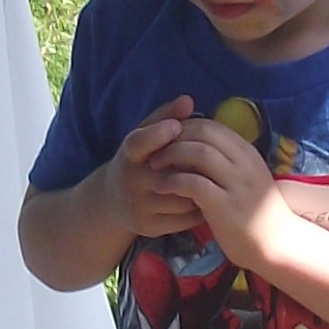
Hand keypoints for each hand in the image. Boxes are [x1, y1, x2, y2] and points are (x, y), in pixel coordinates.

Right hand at [105, 99, 205, 234]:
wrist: (114, 201)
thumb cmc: (140, 160)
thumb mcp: (145, 135)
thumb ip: (165, 117)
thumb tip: (188, 100)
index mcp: (129, 155)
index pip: (138, 143)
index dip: (157, 134)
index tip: (176, 126)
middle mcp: (130, 181)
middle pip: (170, 172)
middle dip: (195, 166)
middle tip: (215, 159)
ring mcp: (139, 207)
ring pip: (183, 198)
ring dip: (203, 189)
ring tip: (214, 180)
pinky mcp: (149, 228)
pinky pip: (185, 219)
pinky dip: (200, 209)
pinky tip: (206, 199)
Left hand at [147, 111, 283, 264]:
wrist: (274, 243)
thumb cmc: (254, 212)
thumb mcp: (245, 178)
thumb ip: (227, 161)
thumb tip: (197, 144)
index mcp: (247, 152)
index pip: (212, 125)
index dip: (184, 127)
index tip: (166, 139)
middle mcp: (244, 162)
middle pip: (204, 132)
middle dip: (174, 137)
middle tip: (154, 149)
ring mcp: (236, 183)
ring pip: (199, 153)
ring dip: (171, 155)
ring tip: (154, 166)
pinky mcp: (224, 205)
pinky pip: (193, 183)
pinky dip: (173, 181)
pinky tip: (162, 187)